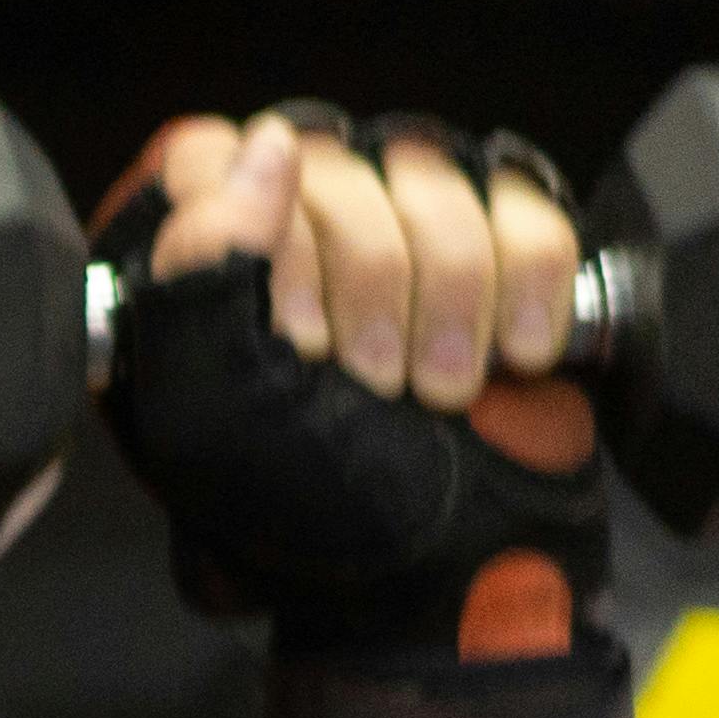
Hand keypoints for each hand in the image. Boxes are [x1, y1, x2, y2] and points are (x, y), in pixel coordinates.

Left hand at [96, 108, 610, 670]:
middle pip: (334, 167)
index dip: (271, 250)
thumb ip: (200, 273)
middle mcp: (285, 231)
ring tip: (438, 390)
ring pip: (433, 179)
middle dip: (369, 292)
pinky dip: (527, 289)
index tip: (298, 349)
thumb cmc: (318, 511)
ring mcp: (396, 227)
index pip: (215, 159)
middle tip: (371, 387)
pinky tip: (510, 355)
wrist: (457, 573)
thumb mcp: (215, 412)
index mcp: (191, 271)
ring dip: (450, 300)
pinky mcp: (497, 242)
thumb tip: (259, 145)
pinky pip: (523, 206)